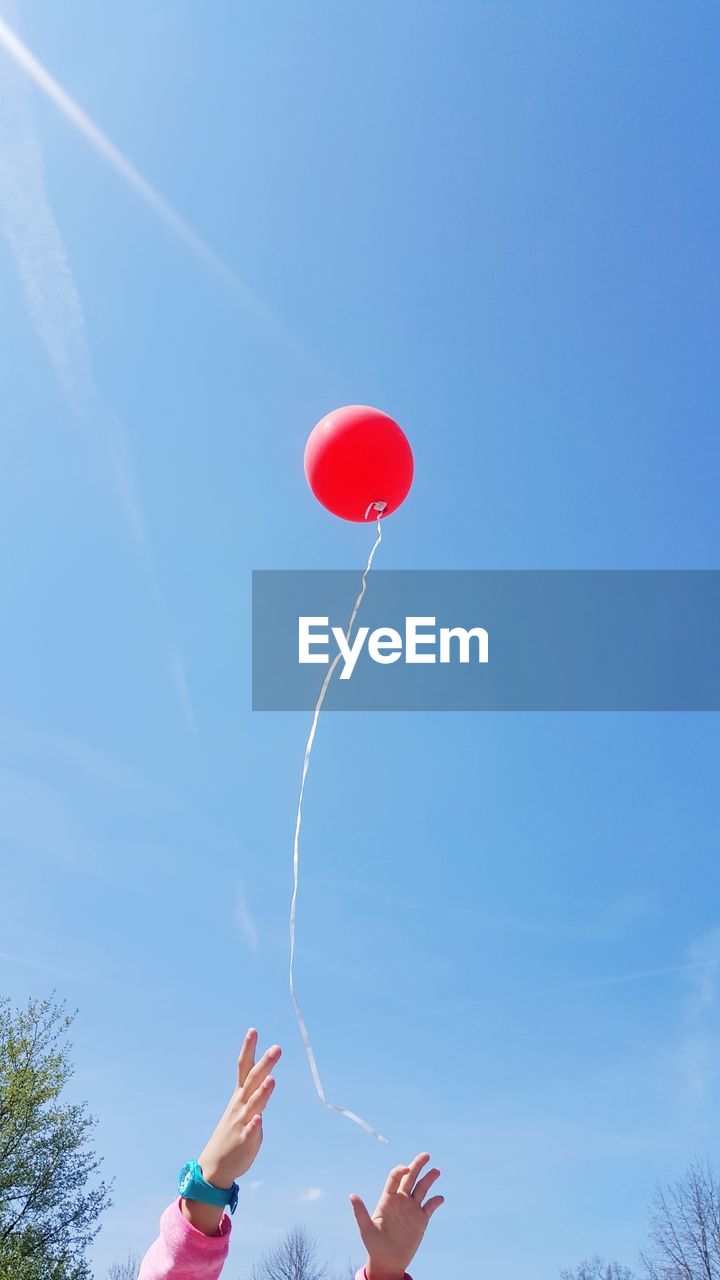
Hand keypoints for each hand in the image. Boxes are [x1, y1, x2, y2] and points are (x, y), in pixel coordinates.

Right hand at [182, 1029, 280, 1235]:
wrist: (215, 1167)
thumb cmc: (233, 1134)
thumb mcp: (243, 1109)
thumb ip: (255, 1093)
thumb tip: (266, 1077)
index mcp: (240, 1096)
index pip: (244, 1068)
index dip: (248, 1050)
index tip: (253, 1031)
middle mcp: (240, 1106)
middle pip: (253, 1081)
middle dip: (264, 1064)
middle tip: (276, 1048)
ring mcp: (242, 1123)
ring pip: (253, 1105)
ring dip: (262, 1093)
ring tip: (272, 1080)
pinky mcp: (245, 1141)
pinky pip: (250, 1132)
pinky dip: (254, 1125)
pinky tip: (259, 1119)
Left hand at [350, 1153, 443, 1279]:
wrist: (387, 1261)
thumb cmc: (374, 1245)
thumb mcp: (366, 1229)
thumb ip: (361, 1212)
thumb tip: (352, 1196)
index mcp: (388, 1199)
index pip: (394, 1178)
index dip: (400, 1171)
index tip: (406, 1168)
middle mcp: (401, 1200)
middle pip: (410, 1178)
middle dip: (417, 1165)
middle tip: (426, 1155)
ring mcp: (412, 1209)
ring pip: (422, 1189)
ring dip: (429, 1179)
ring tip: (436, 1171)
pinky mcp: (421, 1220)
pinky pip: (429, 1207)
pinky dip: (435, 1201)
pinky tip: (440, 1198)